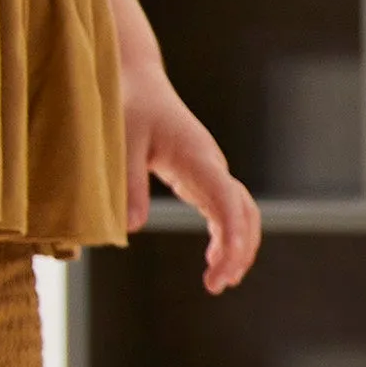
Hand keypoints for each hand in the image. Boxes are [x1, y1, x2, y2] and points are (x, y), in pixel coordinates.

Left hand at [125, 61, 262, 293]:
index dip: (232, 233)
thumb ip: (128, 184)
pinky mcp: (203, 177)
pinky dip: (227, 239)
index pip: (227, 199)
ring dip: (238, 249)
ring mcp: (212, 172)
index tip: (226, 263)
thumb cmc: (130, 106)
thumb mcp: (121, 142)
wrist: (139, 81)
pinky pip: (227, 212)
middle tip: (216, 285)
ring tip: (218, 282)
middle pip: (245, 213)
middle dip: (239, 251)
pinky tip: (214, 260)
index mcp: (197, 157)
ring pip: (242, 215)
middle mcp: (212, 166)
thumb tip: (132, 229)